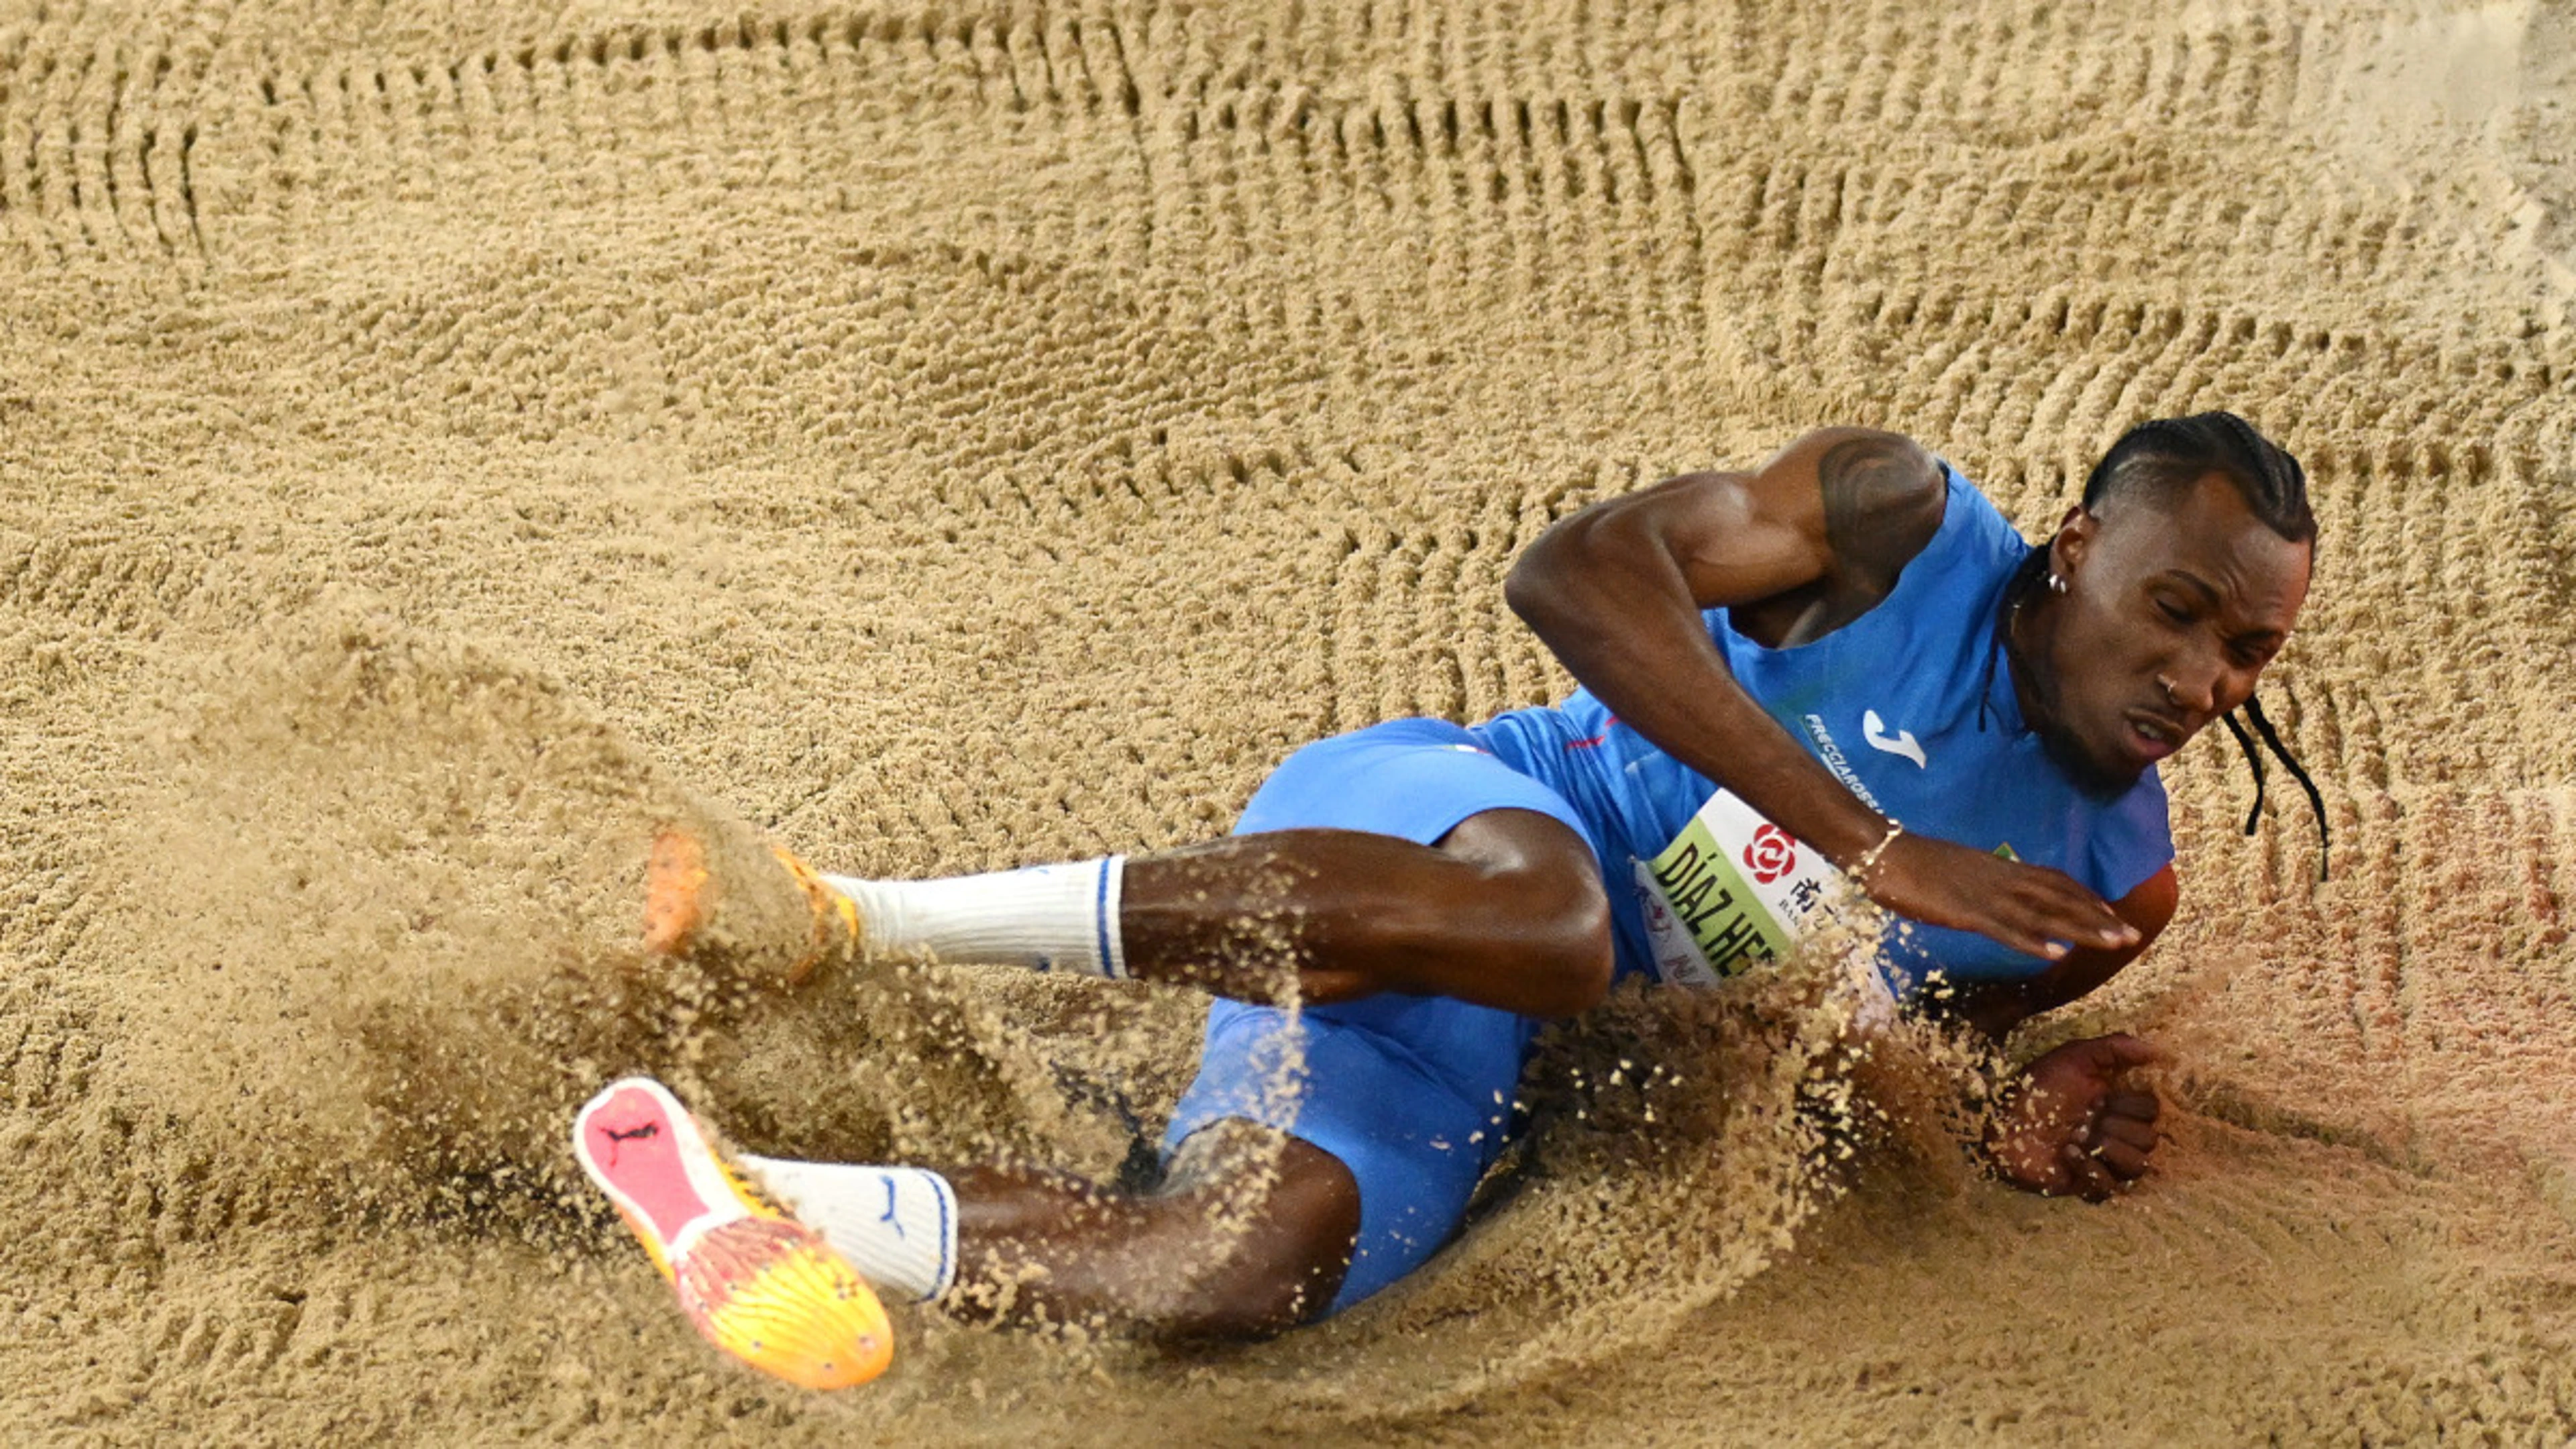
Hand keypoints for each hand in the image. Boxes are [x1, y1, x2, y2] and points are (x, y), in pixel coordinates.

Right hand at [1857, 832, 2139, 960]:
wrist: (1880, 851)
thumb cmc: (1910, 862)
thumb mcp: (1956, 870)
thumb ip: (1981, 884)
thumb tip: (1997, 896)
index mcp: (1999, 869)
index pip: (2054, 880)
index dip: (2085, 897)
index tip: (2112, 913)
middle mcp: (2001, 879)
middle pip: (2059, 897)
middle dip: (2098, 917)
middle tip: (2132, 936)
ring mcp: (1984, 895)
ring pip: (2043, 913)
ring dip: (2081, 928)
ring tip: (2114, 944)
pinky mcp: (1963, 912)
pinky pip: (2004, 927)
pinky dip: (2032, 940)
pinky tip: (2056, 952)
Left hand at [1981, 1033, 2162, 1200]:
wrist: (2002, 1120)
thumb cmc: (2038, 1087)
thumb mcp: (2075, 1057)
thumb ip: (2116, 1047)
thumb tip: (2160, 1050)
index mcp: (2118, 1106)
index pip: (2151, 1110)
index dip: (2130, 1104)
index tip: (2098, 1097)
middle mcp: (2116, 1135)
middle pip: (2149, 1139)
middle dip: (2116, 1126)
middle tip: (2086, 1118)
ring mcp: (2104, 1162)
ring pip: (2137, 1166)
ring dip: (2107, 1148)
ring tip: (2075, 1136)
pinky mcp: (2086, 1185)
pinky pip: (2110, 1188)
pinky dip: (2091, 1170)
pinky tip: (2067, 1153)